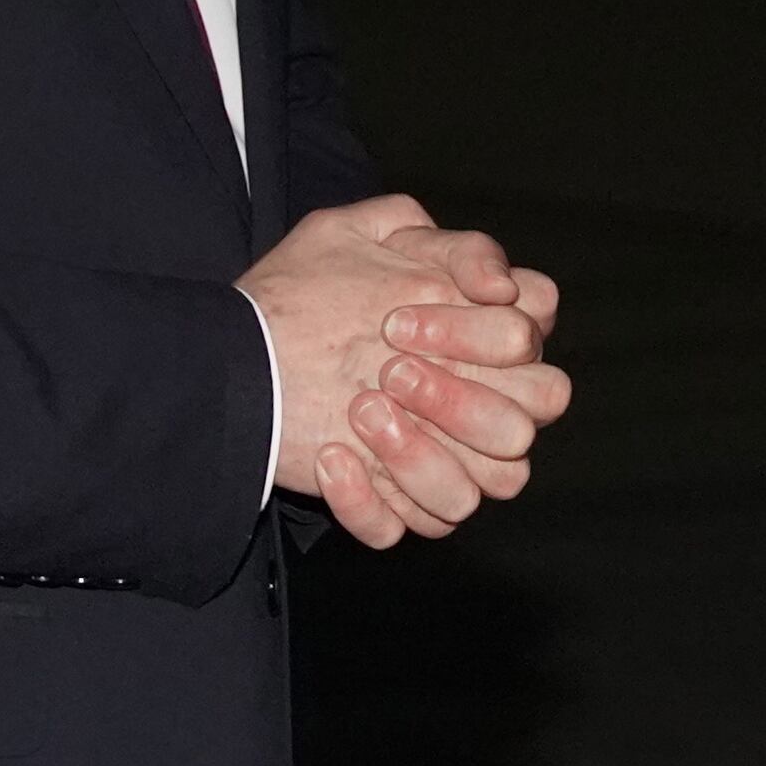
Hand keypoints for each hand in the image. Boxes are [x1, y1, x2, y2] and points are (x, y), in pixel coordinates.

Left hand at [236, 198, 568, 547]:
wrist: (235, 353)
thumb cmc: (307, 292)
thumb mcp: (358, 237)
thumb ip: (446, 243)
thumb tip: (502, 284)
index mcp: (483, 346)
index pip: (530, 343)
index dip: (480, 334)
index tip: (397, 320)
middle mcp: (472, 412)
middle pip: (519, 428)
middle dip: (460, 402)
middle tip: (388, 370)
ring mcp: (434, 465)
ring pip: (472, 494)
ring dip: (418, 457)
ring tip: (357, 412)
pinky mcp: (391, 506)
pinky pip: (405, 528)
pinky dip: (368, 502)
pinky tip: (328, 458)